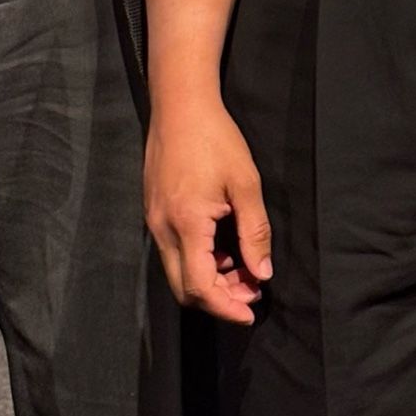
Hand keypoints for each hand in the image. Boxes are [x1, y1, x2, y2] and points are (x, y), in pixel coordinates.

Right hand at [145, 94, 272, 324]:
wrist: (180, 103)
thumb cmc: (215, 137)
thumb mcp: (245, 182)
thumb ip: (254, 232)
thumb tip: (262, 273)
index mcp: (186, 223)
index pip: (201, 286)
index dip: (226, 307)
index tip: (250, 312)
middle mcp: (162, 228)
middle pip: (184, 288)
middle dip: (218, 299)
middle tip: (251, 293)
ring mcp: (154, 219)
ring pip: (177, 271)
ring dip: (209, 279)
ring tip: (243, 269)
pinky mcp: (153, 210)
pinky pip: (172, 251)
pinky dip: (197, 260)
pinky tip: (222, 248)